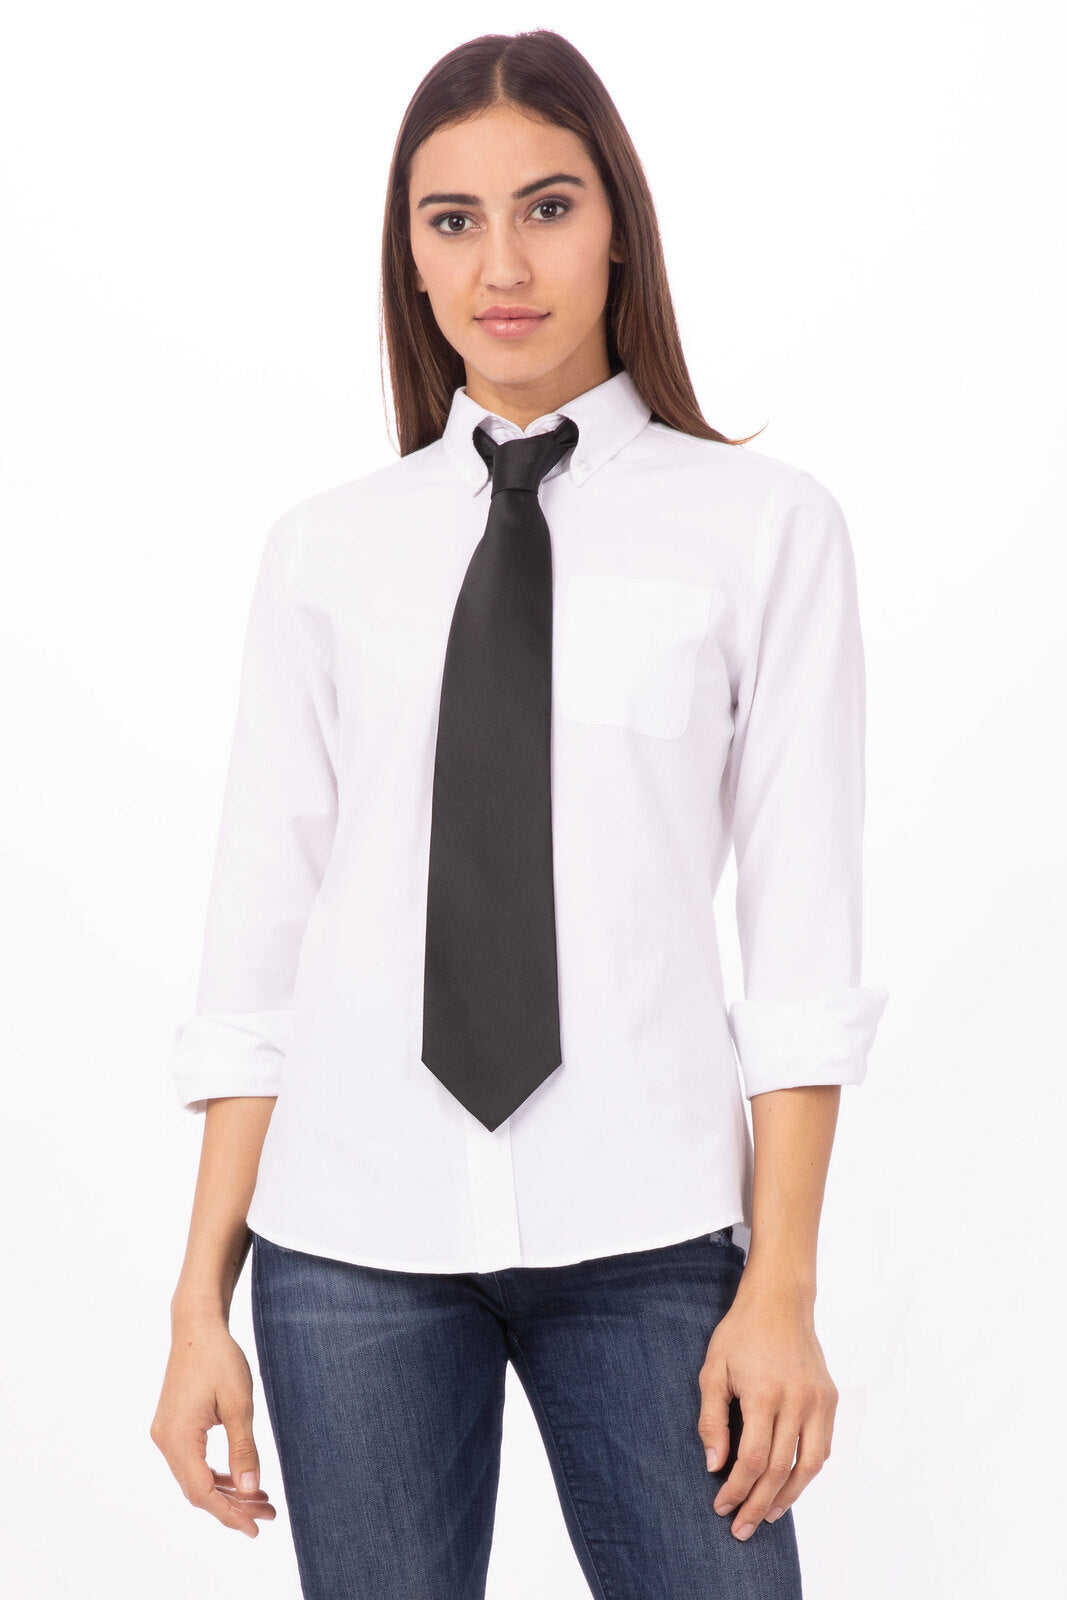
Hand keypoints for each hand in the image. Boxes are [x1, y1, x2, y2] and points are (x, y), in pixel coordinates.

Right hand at [151, 1314, 277, 1539]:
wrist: (197, 1326)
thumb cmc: (219, 1358)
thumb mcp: (239, 1404)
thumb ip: (244, 1448)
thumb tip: (251, 1490)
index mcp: (178, 1438)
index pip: (202, 1492)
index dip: (229, 1514)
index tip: (255, 1528)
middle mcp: (165, 1440)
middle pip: (197, 1490)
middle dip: (233, 1506)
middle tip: (268, 1514)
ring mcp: (166, 1434)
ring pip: (195, 1477)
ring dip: (226, 1491)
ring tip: (260, 1499)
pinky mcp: (173, 1426)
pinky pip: (193, 1462)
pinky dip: (216, 1473)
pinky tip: (240, 1478)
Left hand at [697, 1272, 837, 1539]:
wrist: (780, 1301)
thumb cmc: (740, 1333)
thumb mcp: (713, 1370)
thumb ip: (711, 1419)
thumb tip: (715, 1465)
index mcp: (763, 1393)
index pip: (753, 1460)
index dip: (737, 1489)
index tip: (721, 1506)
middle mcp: (796, 1400)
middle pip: (781, 1471)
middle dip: (759, 1504)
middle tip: (742, 1527)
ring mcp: (819, 1400)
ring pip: (809, 1466)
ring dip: (789, 1498)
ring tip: (768, 1515)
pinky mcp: (831, 1398)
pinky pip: (823, 1447)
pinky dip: (808, 1472)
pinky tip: (791, 1485)